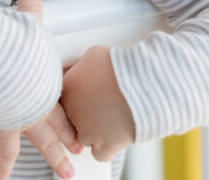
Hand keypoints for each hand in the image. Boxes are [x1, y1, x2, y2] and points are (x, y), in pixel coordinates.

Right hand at [0, 0, 82, 179]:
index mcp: (47, 80)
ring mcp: (27, 118)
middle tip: (81, 151)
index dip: (72, 110)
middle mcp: (42, 103)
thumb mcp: (28, 23)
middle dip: (72, 139)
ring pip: (46, 142)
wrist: (4, 66)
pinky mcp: (8, 126)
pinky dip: (2, 168)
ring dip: (56, 158)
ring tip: (66, 173)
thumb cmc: (16, 46)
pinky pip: (5, 152)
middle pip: (61, 124)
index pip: (63, 98)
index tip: (79, 118)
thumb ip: (31, 7)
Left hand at [61, 45, 134, 161]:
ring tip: (112, 117)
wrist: (144, 82)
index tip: (89, 95)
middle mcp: (72, 111)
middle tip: (101, 104)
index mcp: (67, 87)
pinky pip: (100, 153)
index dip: (78, 97)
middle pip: (72, 118)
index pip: (63, 97)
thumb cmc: (123, 65)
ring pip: (84, 137)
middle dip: (86, 113)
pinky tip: (115, 133)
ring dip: (95, 130)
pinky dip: (107, 147)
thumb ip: (83, 65)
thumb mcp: (95, 54)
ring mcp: (87, 131)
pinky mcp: (104, 146)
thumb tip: (83, 67)